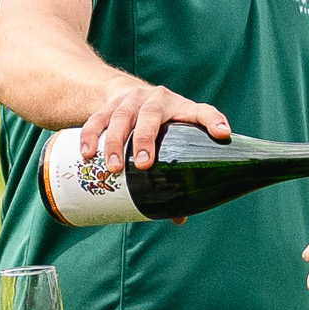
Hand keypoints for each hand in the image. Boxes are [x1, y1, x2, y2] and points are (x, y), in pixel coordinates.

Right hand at [77, 70, 235, 179]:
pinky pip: (97, 119)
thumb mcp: (171, 138)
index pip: (202, 112)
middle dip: (146, 140)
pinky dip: (90, 137)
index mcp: (182, 108)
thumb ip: (177, 171)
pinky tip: (87, 155)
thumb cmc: (159, 124)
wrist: (127, 91)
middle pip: (151, 116)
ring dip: (115, 143)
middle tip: (143, 164)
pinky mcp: (108, 104)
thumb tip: (178, 217)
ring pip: (122, 117)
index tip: (222, 134)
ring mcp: (131, 100)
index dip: (213, 121)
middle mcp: (158, 99)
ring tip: (113, 169)